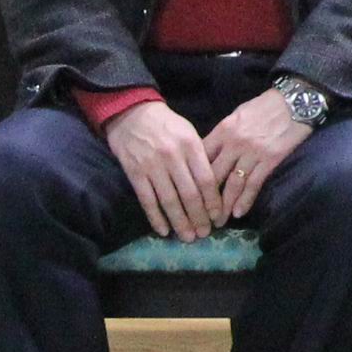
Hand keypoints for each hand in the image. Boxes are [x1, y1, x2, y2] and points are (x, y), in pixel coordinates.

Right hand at [100, 97, 225, 241]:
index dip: (212, 201)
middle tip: (205, 234)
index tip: (218, 217)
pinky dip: (156, 217)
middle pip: (189, 194)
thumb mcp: (189, 133)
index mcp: (190, 146)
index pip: (205, 179)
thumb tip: (213, 186)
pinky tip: (163, 230)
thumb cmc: (166, 125)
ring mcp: (152, 166)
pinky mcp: (135, 173)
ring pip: (169, 201)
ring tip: (188, 237)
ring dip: (180, 222)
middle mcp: (173, 157)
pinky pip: (147, 200)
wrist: (133, 113)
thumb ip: (200, 157)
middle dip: (198, 217)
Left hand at [195, 91, 311, 220]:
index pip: (202, 156)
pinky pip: (254, 184)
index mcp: (223, 130)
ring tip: (217, 220)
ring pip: (233, 184)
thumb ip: (223, 134)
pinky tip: (238, 213)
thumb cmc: (264, 107)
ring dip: (224, 205)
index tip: (187, 192)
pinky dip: (245, 200)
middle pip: (213, 175)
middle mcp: (235, 143)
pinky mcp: (270, 160)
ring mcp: (252, 153)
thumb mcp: (237, 115)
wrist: (294, 102)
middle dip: (204, 198)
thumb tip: (209, 153)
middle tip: (198, 215)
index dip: (192, 176)